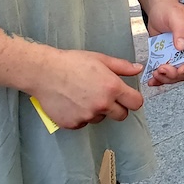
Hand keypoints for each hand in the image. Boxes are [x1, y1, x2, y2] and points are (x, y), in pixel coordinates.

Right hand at [27, 48, 145, 129]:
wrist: (45, 72)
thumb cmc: (72, 63)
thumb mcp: (100, 59)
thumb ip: (122, 67)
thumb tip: (138, 69)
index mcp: (112, 88)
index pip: (136, 103)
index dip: (133, 99)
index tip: (128, 96)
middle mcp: (102, 105)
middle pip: (122, 115)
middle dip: (117, 107)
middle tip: (105, 95)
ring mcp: (87, 116)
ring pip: (101, 118)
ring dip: (97, 110)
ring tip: (83, 95)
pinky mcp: (73, 124)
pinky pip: (84, 123)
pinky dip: (81, 115)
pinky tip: (73, 102)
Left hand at [143, 0, 183, 86]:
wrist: (157, 10)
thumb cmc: (169, 9)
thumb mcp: (175, 16)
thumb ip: (180, 30)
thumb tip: (181, 46)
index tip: (180, 69)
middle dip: (175, 74)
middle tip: (162, 70)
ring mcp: (178, 56)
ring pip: (177, 75)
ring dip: (167, 78)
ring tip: (155, 74)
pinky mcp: (168, 59)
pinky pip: (166, 73)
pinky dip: (159, 79)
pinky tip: (152, 80)